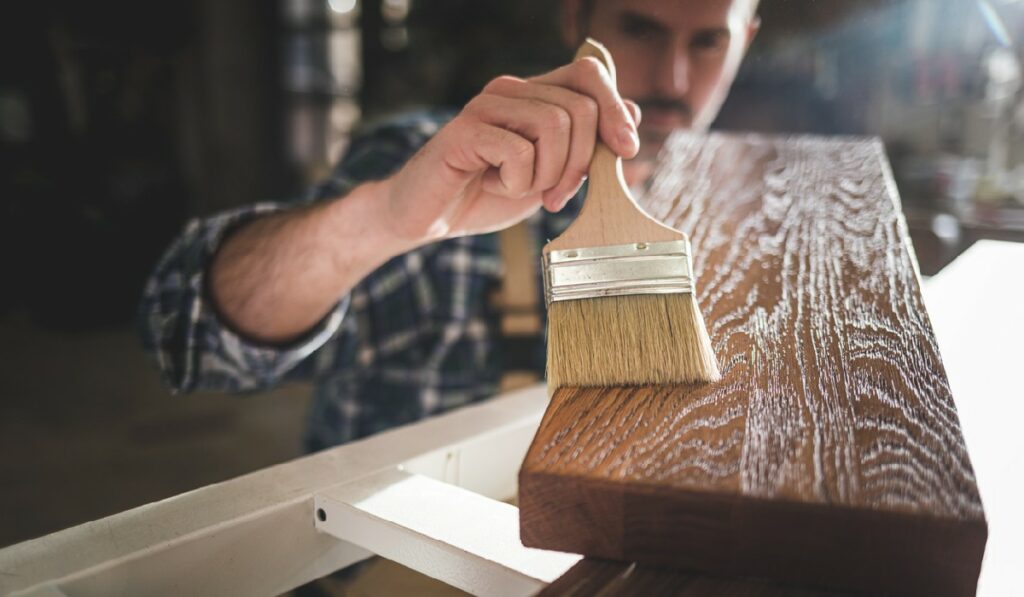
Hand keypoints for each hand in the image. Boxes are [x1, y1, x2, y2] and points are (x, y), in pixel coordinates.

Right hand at [379, 57, 641, 243]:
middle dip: (580, 163)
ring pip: (554, 127)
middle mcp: (511, 90)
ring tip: (520, 189)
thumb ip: (585, 145)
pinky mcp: (465, 131)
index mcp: (534, 94)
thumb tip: (632, 116)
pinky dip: (516, 184)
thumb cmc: (488, 193)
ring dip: (547, 175)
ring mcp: (486, 106)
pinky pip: (519, 153)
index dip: (616, 108)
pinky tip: (494, 185)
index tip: (627, 149)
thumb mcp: (550, 173)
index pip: (589, 74)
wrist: (430, 217)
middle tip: (557, 197)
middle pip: (579, 108)